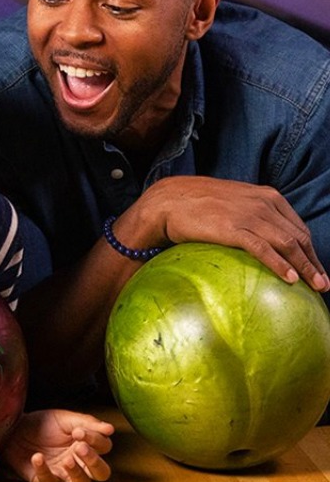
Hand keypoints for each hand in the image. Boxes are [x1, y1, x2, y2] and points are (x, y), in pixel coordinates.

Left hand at [0, 409, 113, 481]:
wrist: (13, 427)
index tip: (79, 431)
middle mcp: (79, 462)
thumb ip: (86, 423)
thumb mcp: (64, 418)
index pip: (104, 448)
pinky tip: (37, 457)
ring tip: (67, 460)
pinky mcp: (44, 480)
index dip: (96, 440)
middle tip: (80, 448)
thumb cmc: (42, 423)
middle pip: (101, 473)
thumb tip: (110, 429)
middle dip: (94, 462)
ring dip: (77, 474)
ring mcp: (63, 474)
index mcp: (87, 445)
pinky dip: (44, 471)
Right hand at [127, 177, 327, 289]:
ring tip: (316, 286)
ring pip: (288, 244)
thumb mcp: (233, 201)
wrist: (167, 200)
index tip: (315, 267)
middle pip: (299, 237)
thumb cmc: (196, 203)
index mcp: (267, 196)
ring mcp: (249, 215)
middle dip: (313, 262)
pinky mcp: (234, 228)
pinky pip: (264, 249)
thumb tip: (261, 236)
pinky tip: (290, 278)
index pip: (298, 226)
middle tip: (322, 283)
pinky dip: (281, 264)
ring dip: (306, 267)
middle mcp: (264, 204)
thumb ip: (252, 213)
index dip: (310, 250)